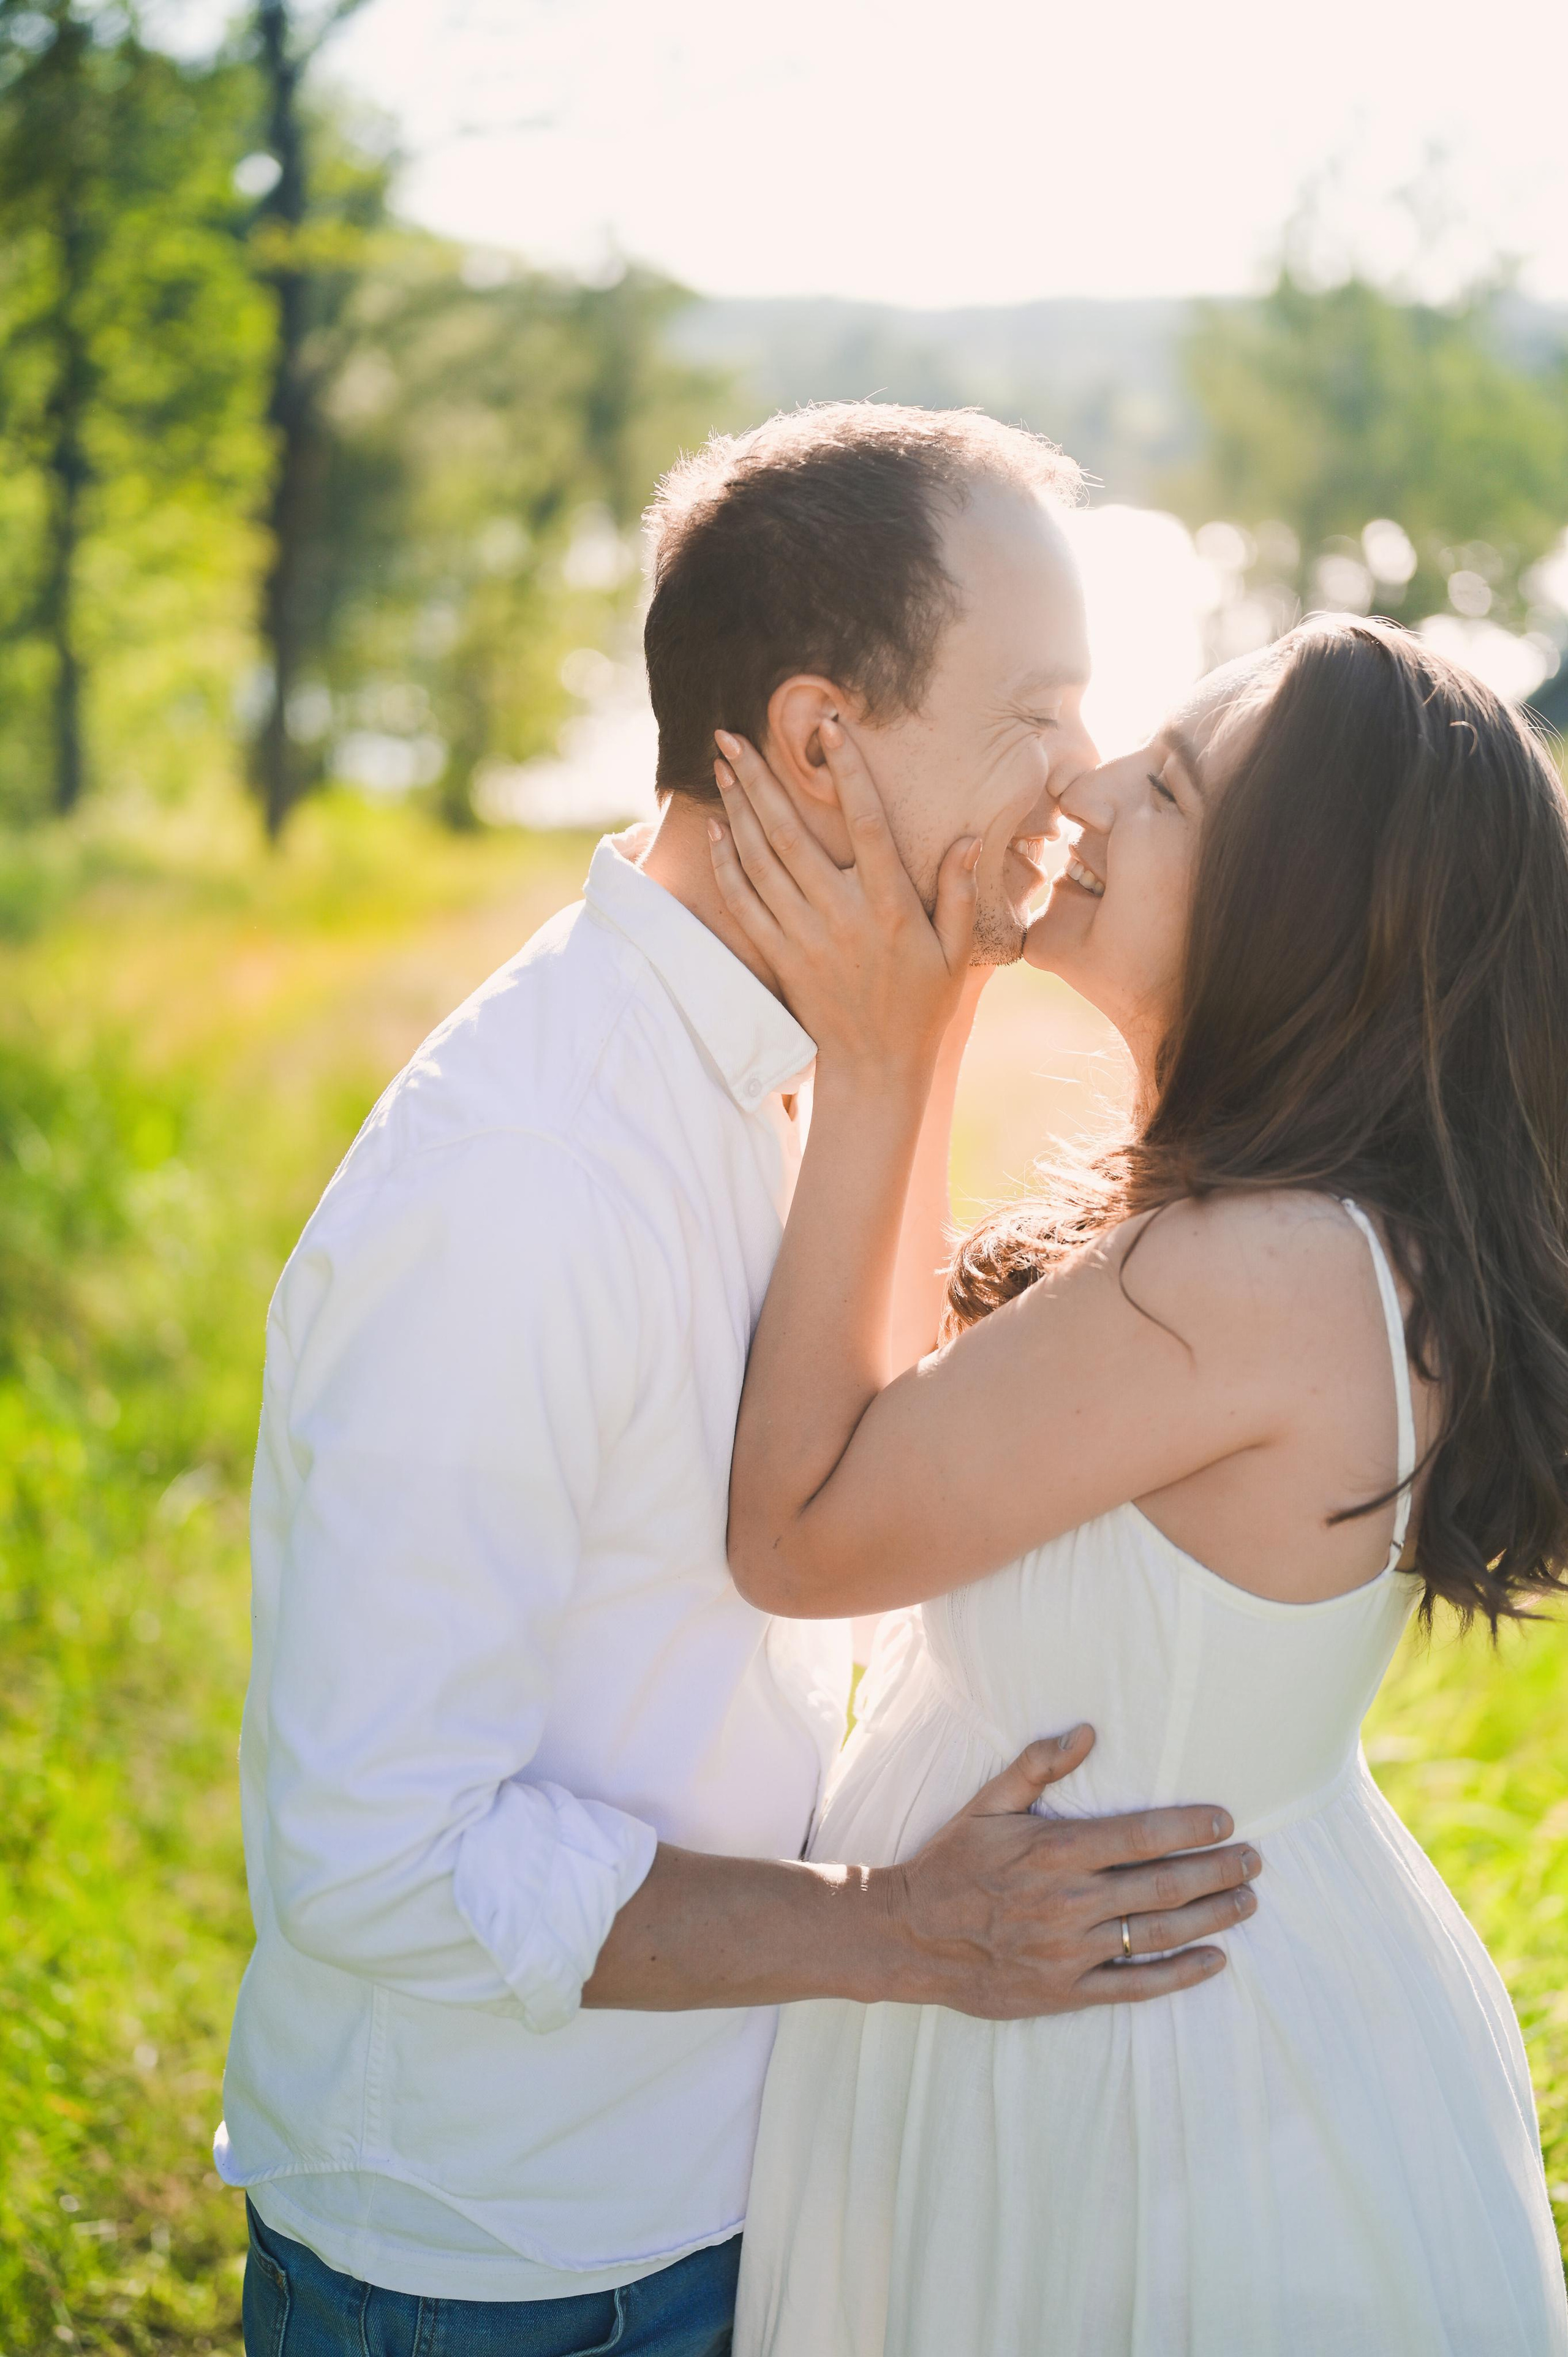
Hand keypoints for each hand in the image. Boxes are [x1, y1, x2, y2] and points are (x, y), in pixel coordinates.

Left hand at [708, 722, 980, 1081]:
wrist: (876, 1071)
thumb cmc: (922, 1009)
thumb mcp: (955, 954)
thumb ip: (957, 894)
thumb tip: (967, 838)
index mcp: (890, 906)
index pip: (866, 825)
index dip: (848, 773)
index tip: (830, 729)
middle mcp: (841, 915)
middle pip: (791, 834)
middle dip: (760, 779)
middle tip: (731, 734)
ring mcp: (804, 937)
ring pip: (761, 862)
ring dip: (738, 810)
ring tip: (721, 765)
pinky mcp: (780, 958)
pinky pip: (745, 905)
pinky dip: (726, 866)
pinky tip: (716, 831)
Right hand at [876, 1727, 1259, 2015]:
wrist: (910, 1935)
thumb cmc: (951, 1863)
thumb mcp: (986, 1804)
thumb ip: (1037, 1766)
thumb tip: (1087, 1733)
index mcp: (1055, 1852)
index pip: (1141, 1835)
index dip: (1191, 1827)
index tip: (1227, 1821)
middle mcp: (1070, 1902)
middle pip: (1163, 1885)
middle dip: (1217, 1871)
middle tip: (1255, 1861)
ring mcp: (1070, 1951)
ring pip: (1158, 1934)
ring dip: (1211, 1918)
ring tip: (1246, 1901)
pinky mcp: (1066, 1991)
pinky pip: (1135, 1986)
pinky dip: (1180, 1974)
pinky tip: (1214, 1961)